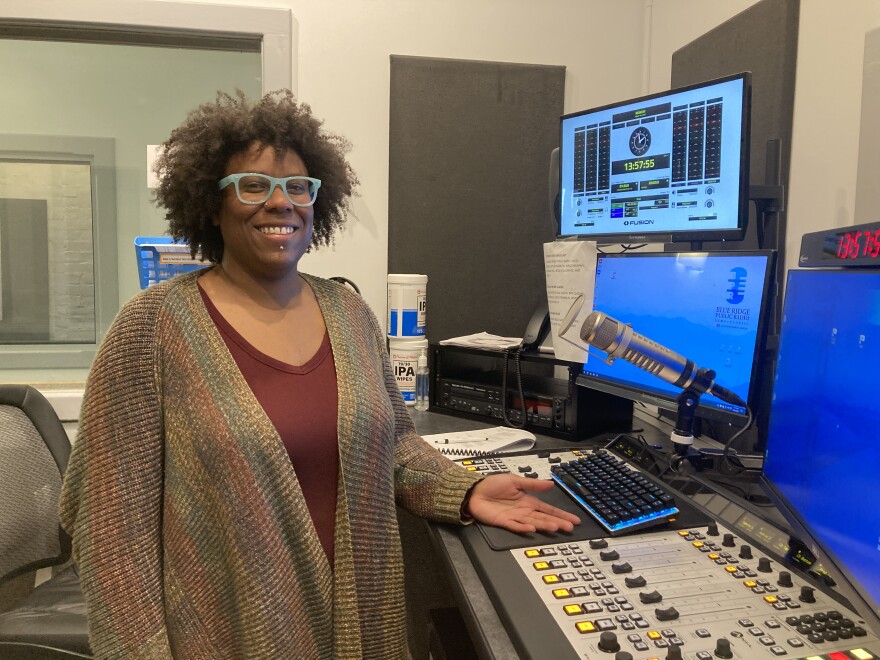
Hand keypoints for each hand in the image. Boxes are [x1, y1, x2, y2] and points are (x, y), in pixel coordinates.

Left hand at [465, 474, 579, 533]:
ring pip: (533, 523)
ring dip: (544, 525)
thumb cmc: (493, 485)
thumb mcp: (514, 480)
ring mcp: (515, 517)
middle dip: (558, 522)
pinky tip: (532, 528)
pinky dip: (524, 528)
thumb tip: (550, 483)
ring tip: (556, 527)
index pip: (549, 509)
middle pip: (544, 518)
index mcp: (528, 501)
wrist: (474, 491)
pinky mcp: (504, 521)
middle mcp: (524, 511)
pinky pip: (516, 526)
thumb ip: (532, 484)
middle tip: (569, 527)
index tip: (573, 520)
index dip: (561, 514)